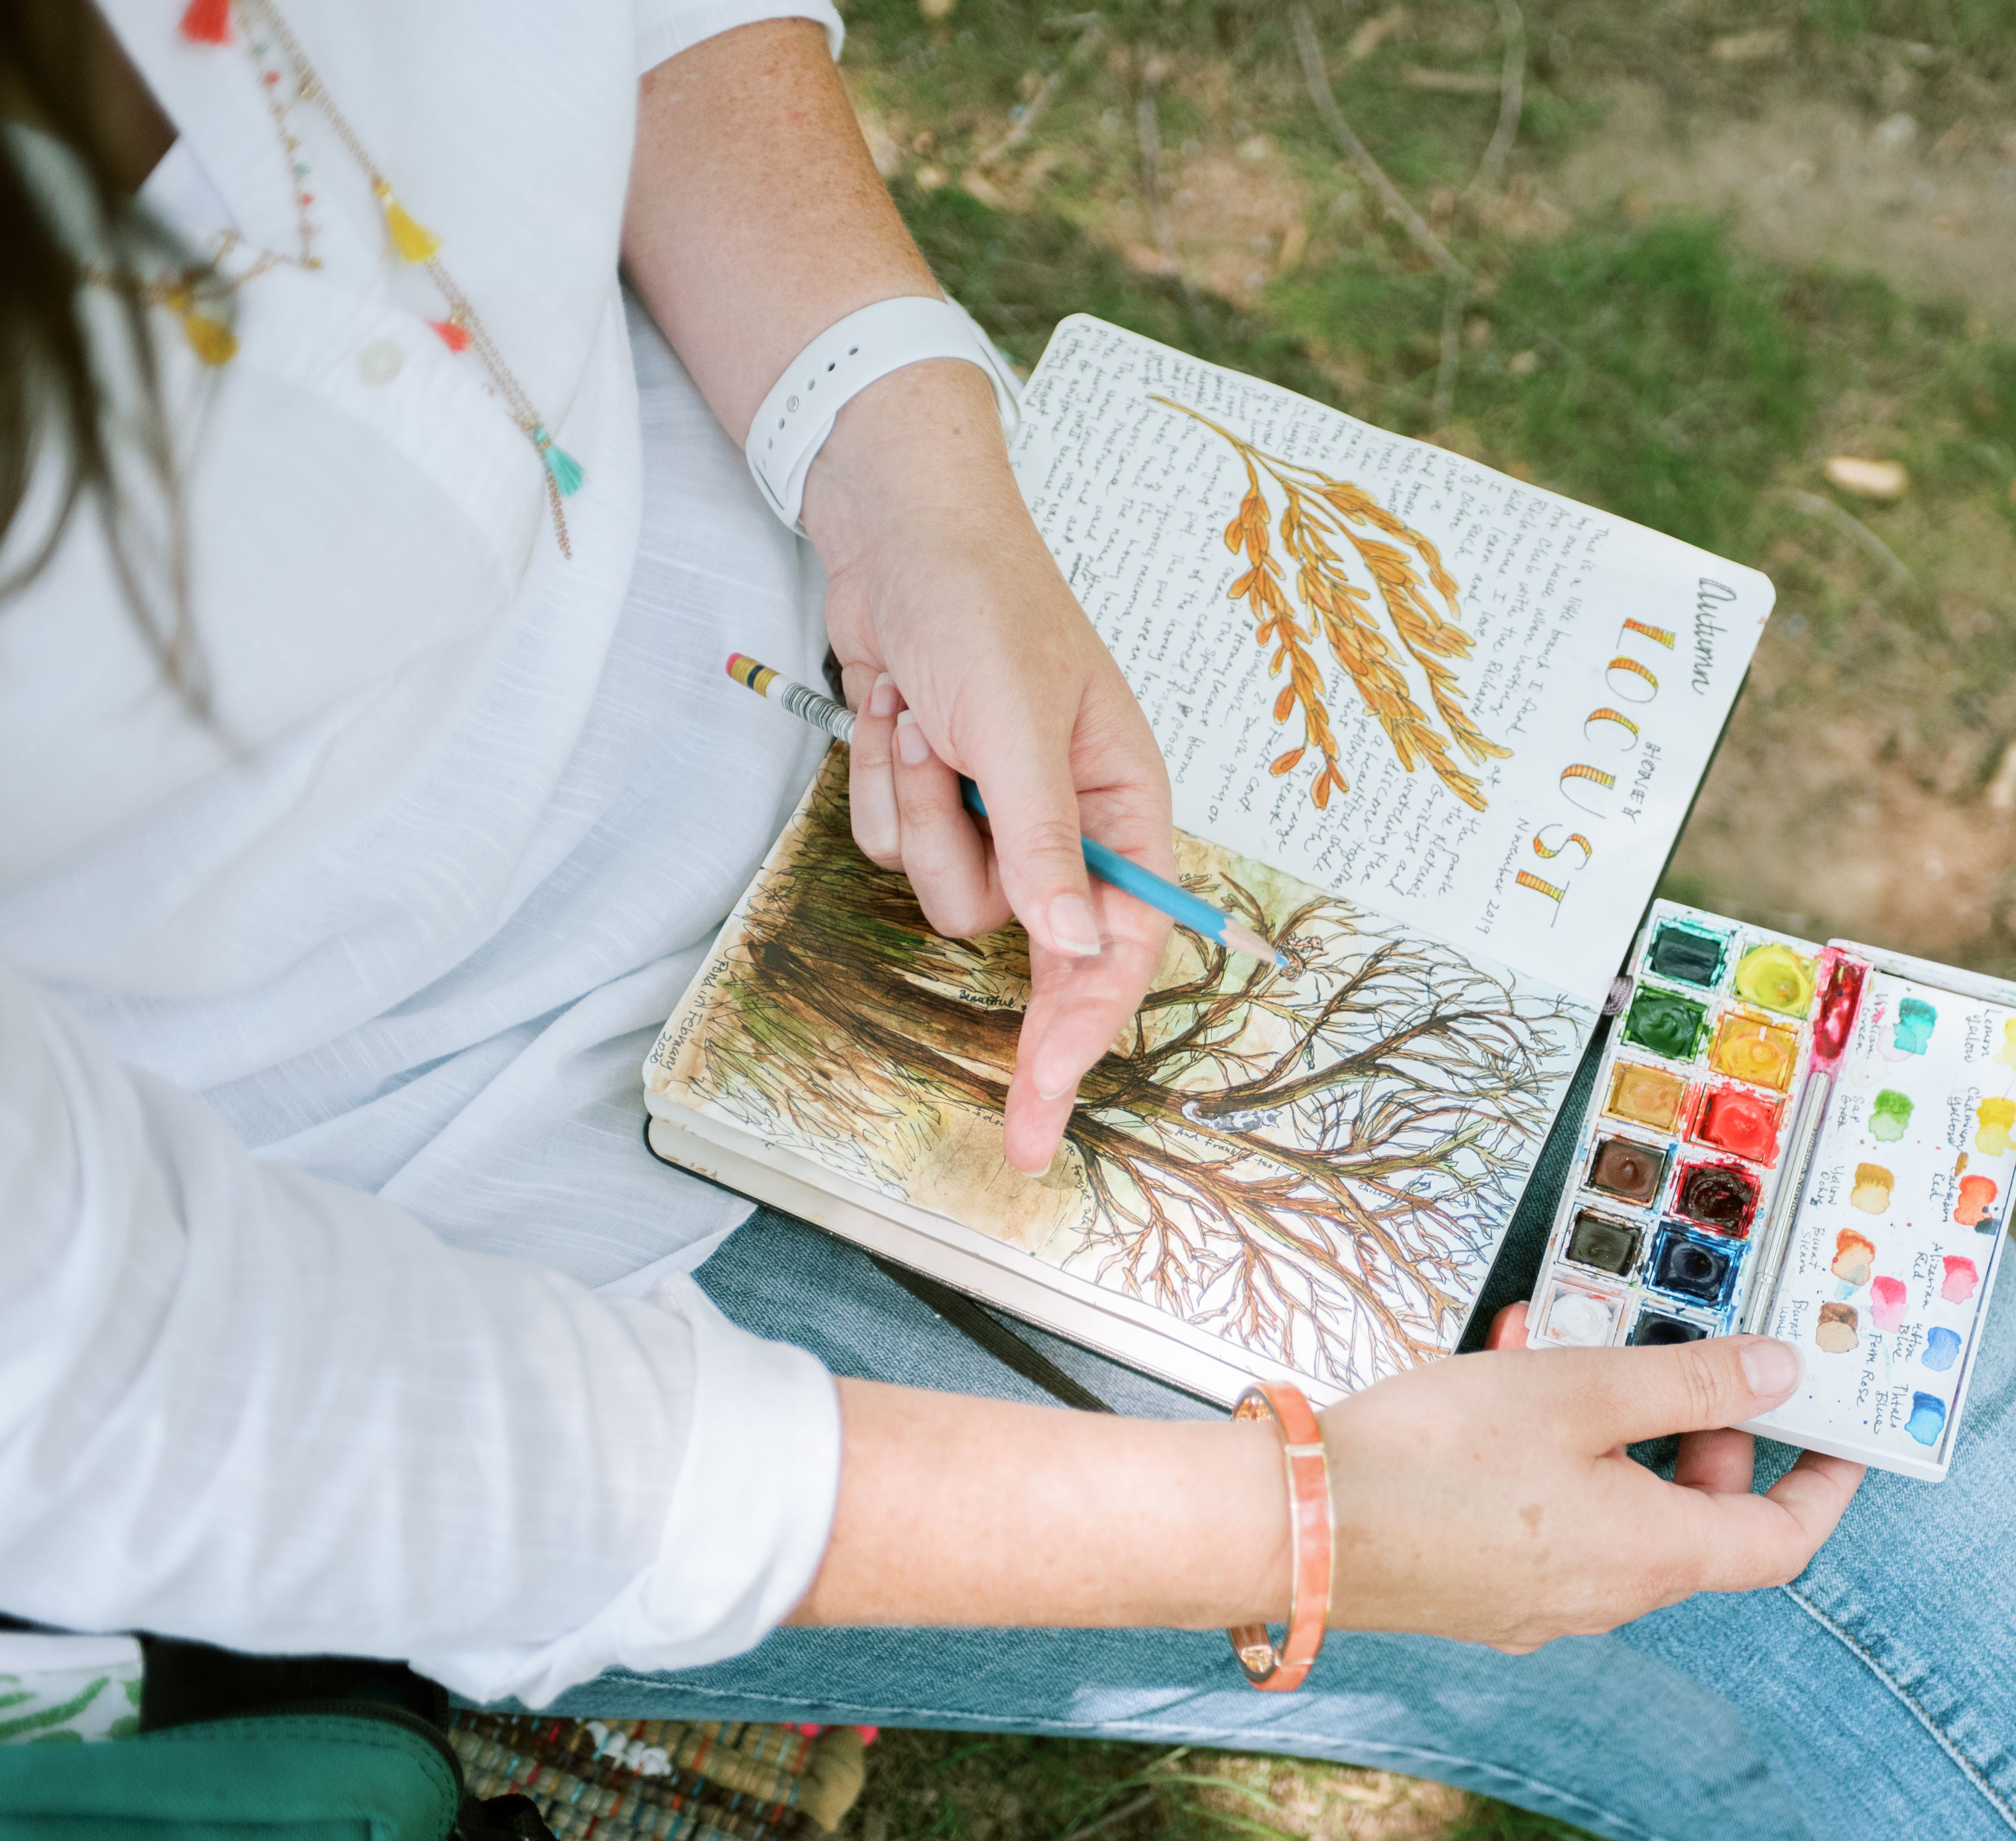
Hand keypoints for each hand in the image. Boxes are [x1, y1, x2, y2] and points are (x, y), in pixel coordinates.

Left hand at [799, 357, 1172, 1173]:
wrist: (893, 525)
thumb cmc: (981, 604)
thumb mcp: (1019, 727)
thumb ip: (1045, 842)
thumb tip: (1074, 945)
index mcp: (1126, 799)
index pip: (1127, 943)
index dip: (1094, 1031)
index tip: (1058, 1105)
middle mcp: (1069, 818)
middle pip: (1051, 954)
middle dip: (1028, 1022)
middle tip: (1016, 1134)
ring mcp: (995, 810)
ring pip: (954, 896)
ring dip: (921, 822)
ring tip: (921, 729)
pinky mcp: (929, 795)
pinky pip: (893, 847)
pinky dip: (882, 789)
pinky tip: (894, 715)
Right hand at [1316, 1307, 1867, 1650]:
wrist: (1292, 1527)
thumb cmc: (1437, 1459)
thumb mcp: (1579, 1391)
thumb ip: (1687, 1382)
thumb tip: (1780, 1378)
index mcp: (1651, 1556)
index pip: (1780, 1540)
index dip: (1822, 1484)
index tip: (1839, 1430)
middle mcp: (1605, 1593)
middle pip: (1698, 1519)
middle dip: (1702, 1430)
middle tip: (1686, 1359)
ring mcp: (1538, 1597)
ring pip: (1616, 1502)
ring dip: (1611, 1420)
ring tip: (1567, 1337)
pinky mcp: (1480, 1582)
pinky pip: (1548, 1511)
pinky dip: (1549, 1445)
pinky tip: (1502, 1369)